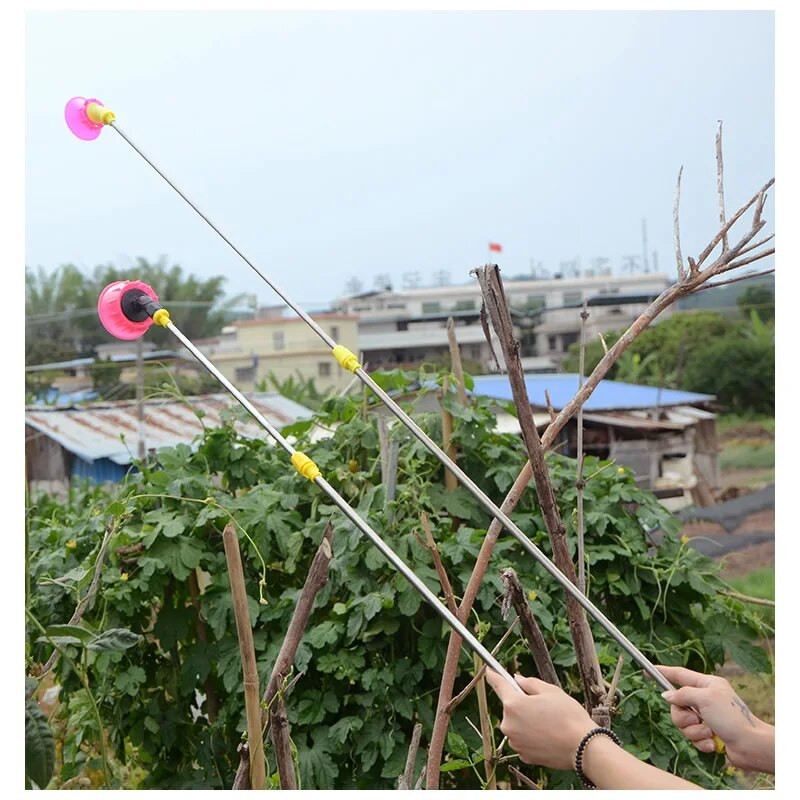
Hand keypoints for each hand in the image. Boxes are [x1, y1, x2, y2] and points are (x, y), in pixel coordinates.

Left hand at [485, 671, 594, 769]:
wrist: (584, 749)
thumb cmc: (568, 716)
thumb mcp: (550, 690)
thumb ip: (529, 683)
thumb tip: (517, 681)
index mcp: (513, 704)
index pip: (498, 685)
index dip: (493, 675)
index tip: (489, 670)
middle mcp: (508, 724)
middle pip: (510, 707)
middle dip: (521, 703)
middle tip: (543, 705)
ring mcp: (515, 742)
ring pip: (517, 725)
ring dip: (526, 721)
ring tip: (549, 723)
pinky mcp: (524, 756)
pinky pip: (523, 740)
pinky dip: (532, 736)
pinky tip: (548, 736)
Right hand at [656, 665, 773, 772]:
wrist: (750, 745)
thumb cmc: (731, 717)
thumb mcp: (705, 698)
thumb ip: (682, 694)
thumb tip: (667, 696)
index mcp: (705, 684)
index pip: (678, 675)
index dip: (662, 672)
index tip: (646, 670)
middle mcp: (703, 700)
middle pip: (676, 705)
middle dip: (683, 716)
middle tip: (696, 719)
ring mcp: (705, 718)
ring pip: (682, 723)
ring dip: (694, 731)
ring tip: (709, 732)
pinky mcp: (706, 734)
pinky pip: (691, 737)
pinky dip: (701, 741)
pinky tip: (713, 742)